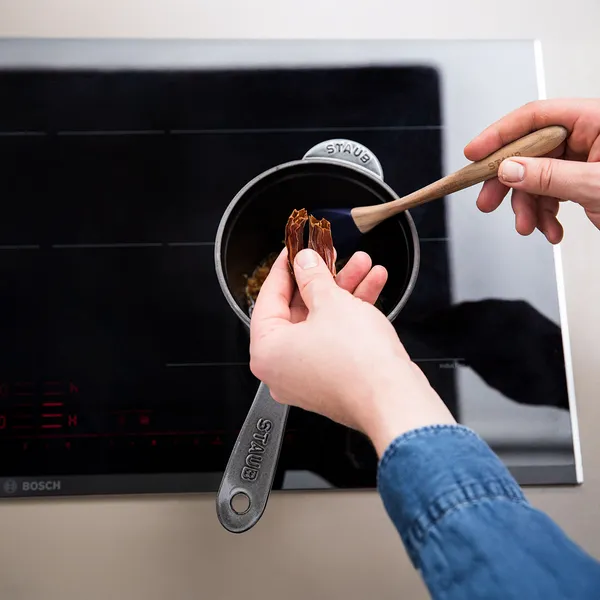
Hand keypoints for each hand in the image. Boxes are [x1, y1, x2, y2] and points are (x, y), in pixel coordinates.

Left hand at [249, 247, 454, 456]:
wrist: (394, 399)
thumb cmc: (358, 363)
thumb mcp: (331, 303)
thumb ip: (313, 277)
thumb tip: (304, 263)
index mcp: (267, 351)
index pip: (269, 298)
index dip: (284, 268)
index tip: (294, 251)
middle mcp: (282, 368)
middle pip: (298, 310)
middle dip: (323, 278)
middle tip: (331, 256)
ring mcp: (307, 377)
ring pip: (321, 322)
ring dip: (343, 291)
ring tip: (363, 265)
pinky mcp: (332, 380)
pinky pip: (335, 339)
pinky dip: (351, 314)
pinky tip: (372, 286)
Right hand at [464, 98, 599, 242]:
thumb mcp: (597, 184)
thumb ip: (549, 175)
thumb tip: (509, 169)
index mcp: (596, 119)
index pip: (535, 117)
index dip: (499, 135)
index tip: (474, 154)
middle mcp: (588, 135)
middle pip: (529, 150)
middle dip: (507, 181)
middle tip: (487, 202)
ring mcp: (585, 159)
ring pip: (536, 177)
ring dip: (527, 206)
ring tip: (529, 227)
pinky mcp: (583, 181)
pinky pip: (551, 194)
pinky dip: (545, 215)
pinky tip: (550, 230)